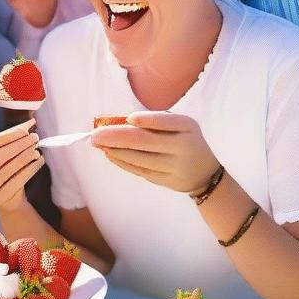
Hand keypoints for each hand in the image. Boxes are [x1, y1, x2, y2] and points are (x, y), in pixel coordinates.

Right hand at [0, 118, 42, 210]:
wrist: (9, 201)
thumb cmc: (9, 172)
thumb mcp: (8, 156)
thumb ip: (16, 139)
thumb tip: (31, 121)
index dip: (10, 135)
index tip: (27, 128)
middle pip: (0, 155)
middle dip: (19, 144)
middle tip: (35, 138)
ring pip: (9, 168)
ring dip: (25, 156)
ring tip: (37, 150)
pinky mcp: (1, 197)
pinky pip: (18, 180)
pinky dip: (31, 169)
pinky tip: (40, 162)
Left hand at [90, 112, 219, 193]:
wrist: (204, 173)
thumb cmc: (183, 140)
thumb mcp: (179, 126)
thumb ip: (154, 122)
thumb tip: (117, 122)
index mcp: (187, 127)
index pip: (165, 121)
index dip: (146, 120)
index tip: (128, 118)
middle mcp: (183, 146)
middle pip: (143, 141)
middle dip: (114, 136)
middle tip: (94, 134)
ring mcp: (174, 166)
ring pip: (138, 158)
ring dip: (113, 150)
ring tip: (97, 143)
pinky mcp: (165, 180)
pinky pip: (138, 170)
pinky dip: (121, 161)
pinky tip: (108, 154)